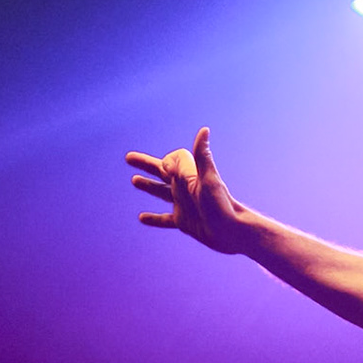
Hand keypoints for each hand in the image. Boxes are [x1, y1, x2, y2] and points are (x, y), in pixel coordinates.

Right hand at [126, 127, 247, 254]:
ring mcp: (184, 205)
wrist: (234, 232)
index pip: (173, 160)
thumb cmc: (223, 205)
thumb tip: (204, 130)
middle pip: (161, 173)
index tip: (165, 169)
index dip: (167, 161)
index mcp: (189, 176)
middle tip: (128, 158)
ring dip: (148, 186)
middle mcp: (185, 188)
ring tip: (134, 180)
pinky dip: (153, 219)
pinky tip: (141, 218)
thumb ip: (201, 158)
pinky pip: (165, 219)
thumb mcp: (208, 180)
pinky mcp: (184, 222)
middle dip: (145, 164)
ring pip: (161, 192)